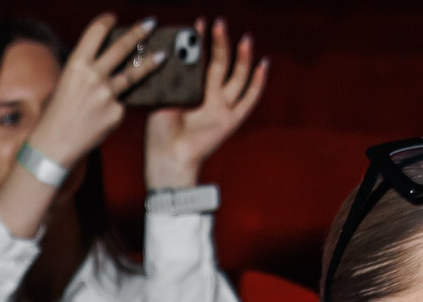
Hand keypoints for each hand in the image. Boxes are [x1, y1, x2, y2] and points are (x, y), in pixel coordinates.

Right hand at [22, 14, 163, 176]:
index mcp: (76, 64)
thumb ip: (84, 71)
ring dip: (151, 62)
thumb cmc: (55, 117)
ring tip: (162, 55)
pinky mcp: (116, 112)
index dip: (107, 21)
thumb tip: (105, 62)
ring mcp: (107, 94)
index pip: (97, 32)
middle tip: (150, 24)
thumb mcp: (64, 85)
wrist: (52, 147)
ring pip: (135, 73)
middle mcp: (93, 75)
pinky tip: (108, 113)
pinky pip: (124, 103)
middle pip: (122, 47)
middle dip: (139, 32)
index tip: (115, 18)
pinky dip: (120, 104)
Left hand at [144, 19, 268, 187]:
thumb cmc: (159, 132)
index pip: (200, 60)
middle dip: (220, 43)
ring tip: (244, 38)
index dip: (200, 42)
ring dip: (242, 58)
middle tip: (219, 23)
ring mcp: (221, 108)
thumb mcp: (163, 98)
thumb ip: (174, 78)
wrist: (168, 157)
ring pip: (238, 77)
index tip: (198, 23)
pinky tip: (263, 64)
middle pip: (220, 64)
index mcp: (191, 91)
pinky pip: (249, 100)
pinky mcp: (231, 121)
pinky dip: (258, 83)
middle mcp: (208, 97)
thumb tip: (177, 53)